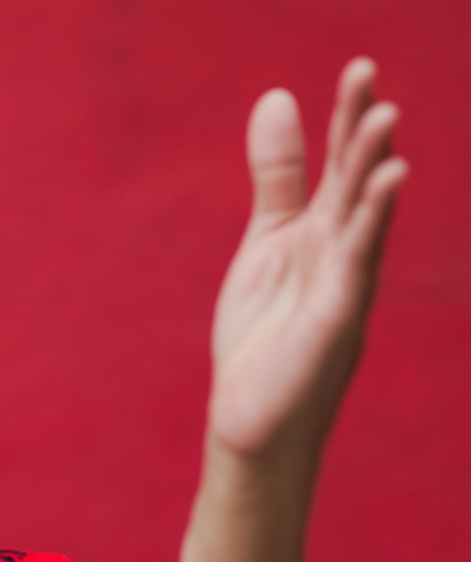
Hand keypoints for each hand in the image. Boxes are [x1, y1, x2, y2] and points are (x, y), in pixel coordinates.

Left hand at [208, 59, 406, 460]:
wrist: (251, 421)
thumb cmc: (264, 337)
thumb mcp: (266, 243)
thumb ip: (278, 178)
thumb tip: (277, 97)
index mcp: (324, 235)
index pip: (341, 167)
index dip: (347, 118)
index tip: (359, 67)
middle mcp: (343, 255)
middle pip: (355, 183)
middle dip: (361, 130)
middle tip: (365, 71)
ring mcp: (344, 288)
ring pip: (363, 220)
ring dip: (373, 170)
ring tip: (383, 117)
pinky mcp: (336, 322)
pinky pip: (357, 267)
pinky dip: (370, 226)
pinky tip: (383, 185)